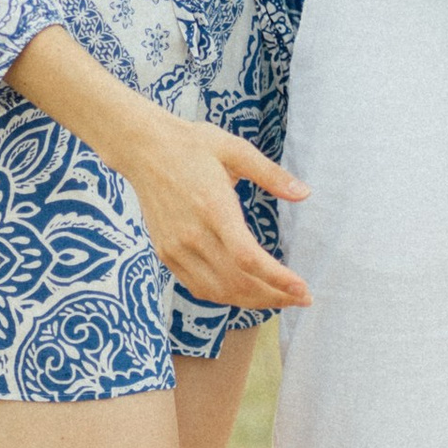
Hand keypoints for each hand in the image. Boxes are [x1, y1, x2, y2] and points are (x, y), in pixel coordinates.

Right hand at [120, 110, 310, 311]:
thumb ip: (271, 174)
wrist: (143, 148)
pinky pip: (198, 287)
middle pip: (237, 282)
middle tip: (302, 298)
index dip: (277, 279)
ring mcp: (176, 248)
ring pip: (218, 291)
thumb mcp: (235, 149)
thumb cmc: (191, 145)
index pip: (247, 257)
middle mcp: (192, 234)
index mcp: (213, 208)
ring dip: (252, 301)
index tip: (303, 290)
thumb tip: (305, 193)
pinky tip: (245, 292)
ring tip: (279, 298)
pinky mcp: (166, 253)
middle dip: (274, 296)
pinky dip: (225, 297)